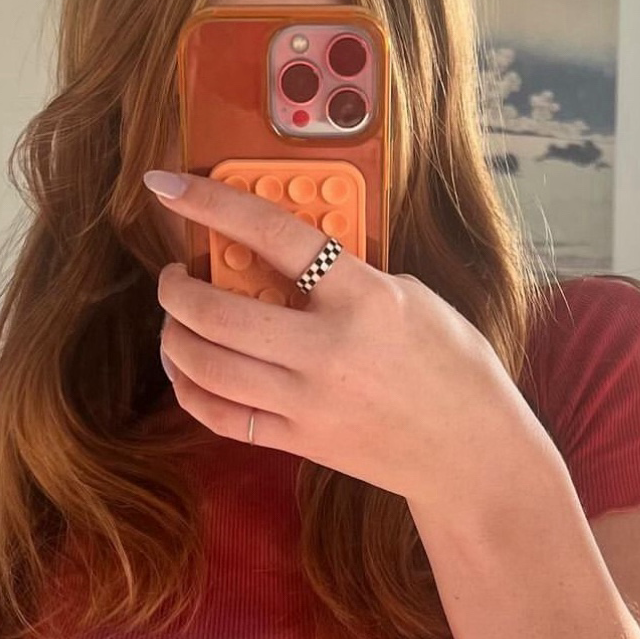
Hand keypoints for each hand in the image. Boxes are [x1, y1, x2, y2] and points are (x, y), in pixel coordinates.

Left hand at [145, 169, 539, 510]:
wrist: (469, 451)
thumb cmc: (452, 368)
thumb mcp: (412, 297)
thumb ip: (348, 275)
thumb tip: (284, 259)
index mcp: (364, 297)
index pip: (273, 235)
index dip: (211, 203)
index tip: (169, 187)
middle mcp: (329, 350)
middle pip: (218, 311)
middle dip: (177, 289)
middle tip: (174, 277)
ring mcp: (309, 402)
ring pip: (208, 366)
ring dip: (175, 337)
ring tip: (176, 322)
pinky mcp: (300, 441)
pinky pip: (223, 416)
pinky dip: (191, 390)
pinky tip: (187, 371)